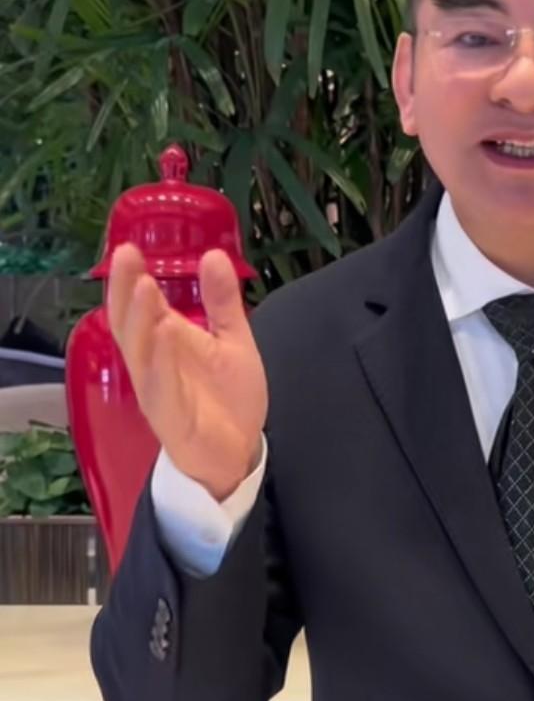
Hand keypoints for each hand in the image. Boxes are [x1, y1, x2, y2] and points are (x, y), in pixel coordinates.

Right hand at [107, 244, 267, 500]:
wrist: (238, 453)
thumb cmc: (226, 398)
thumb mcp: (231, 340)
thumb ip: (222, 301)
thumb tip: (213, 256)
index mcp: (163, 343)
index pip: (138, 306)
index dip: (130, 279)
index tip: (128, 247)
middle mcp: (152, 364)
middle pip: (130, 324)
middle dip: (127, 291)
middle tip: (128, 257)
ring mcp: (158, 391)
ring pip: (140, 353)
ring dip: (141, 320)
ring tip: (145, 287)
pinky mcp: (170, 417)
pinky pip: (161, 386)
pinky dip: (161, 360)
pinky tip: (165, 333)